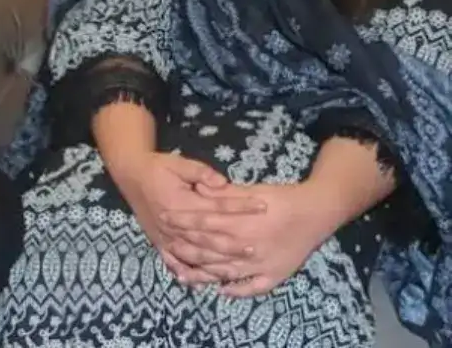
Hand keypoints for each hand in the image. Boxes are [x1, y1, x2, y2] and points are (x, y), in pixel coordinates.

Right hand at [113, 152, 266, 284]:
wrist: (130, 174)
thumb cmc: (157, 167)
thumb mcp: (179, 163)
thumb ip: (201, 172)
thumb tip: (223, 183)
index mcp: (180, 202)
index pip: (216, 206)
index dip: (240, 207)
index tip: (262, 207)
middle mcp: (173, 224)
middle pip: (207, 238)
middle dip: (232, 244)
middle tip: (256, 248)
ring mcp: (165, 236)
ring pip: (193, 255)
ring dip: (214, 264)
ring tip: (236, 269)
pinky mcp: (158, 242)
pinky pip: (173, 262)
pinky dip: (187, 274)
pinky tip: (201, 283)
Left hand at [161, 181, 329, 296]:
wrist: (316, 212)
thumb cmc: (281, 198)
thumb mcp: (251, 190)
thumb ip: (224, 193)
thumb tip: (198, 189)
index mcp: (239, 223)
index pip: (203, 223)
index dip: (182, 221)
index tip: (164, 218)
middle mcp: (246, 246)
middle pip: (209, 249)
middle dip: (185, 246)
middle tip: (167, 244)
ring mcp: (259, 264)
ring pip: (225, 271)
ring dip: (202, 273)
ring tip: (183, 273)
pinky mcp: (274, 275)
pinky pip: (252, 287)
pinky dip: (236, 290)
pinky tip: (222, 290)